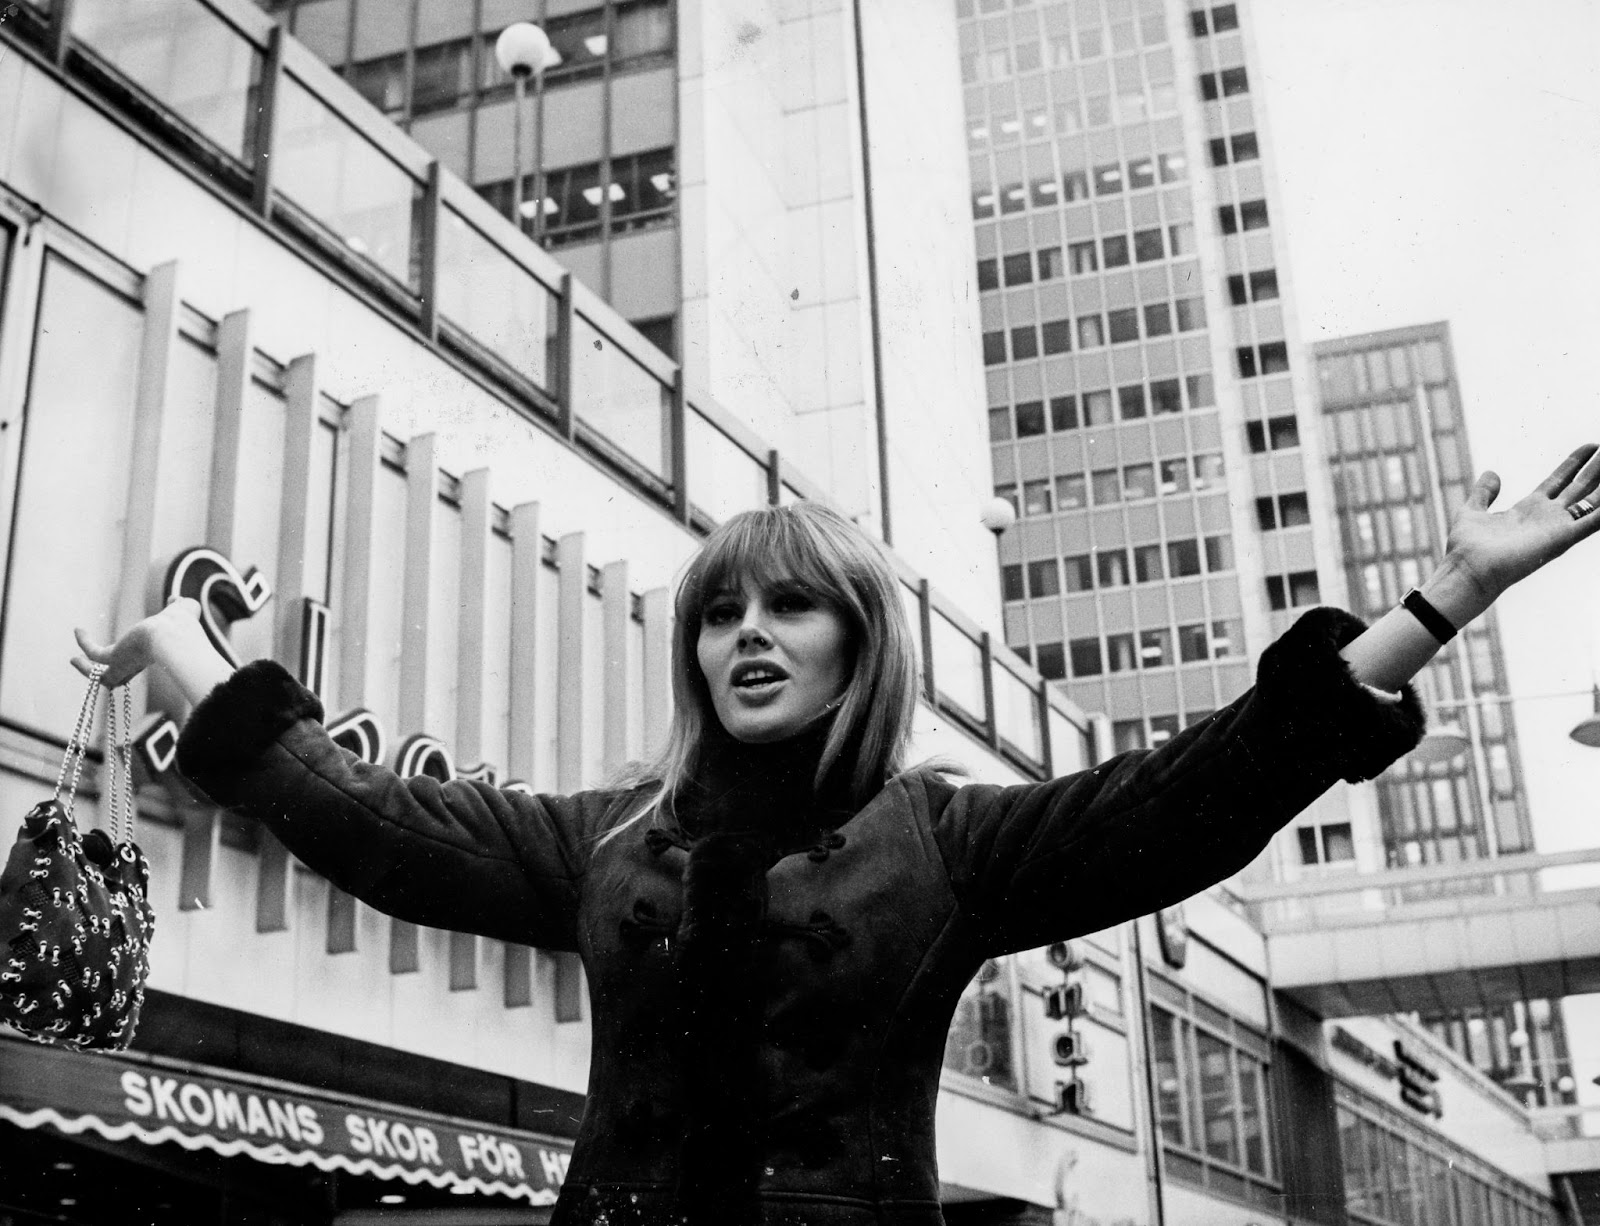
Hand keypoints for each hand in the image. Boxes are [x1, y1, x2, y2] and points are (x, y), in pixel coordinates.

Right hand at [73, 598, 201, 687]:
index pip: (137, 661)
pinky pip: (95, 656)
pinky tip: (78, 631)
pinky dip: (85, 644)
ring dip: (87, 670)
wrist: (174, 634)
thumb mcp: (182, 612)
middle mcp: (137, 663)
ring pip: (103, 676)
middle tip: (91, 666)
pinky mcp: (114, 659)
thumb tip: (175, 599)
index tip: (122, 648)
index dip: (129, 656)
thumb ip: (178, 606)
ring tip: (74, 660)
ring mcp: (125, 664)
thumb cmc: (182, 625)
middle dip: (105, 674)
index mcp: (151, 656)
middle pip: (118, 677)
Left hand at [1445, 444, 1599, 603]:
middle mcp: (1547, 518)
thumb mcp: (1473, 511)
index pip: (1559, 481)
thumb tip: (1492, 473)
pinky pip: (1592, 522)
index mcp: (1529, 509)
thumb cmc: (1467, 548)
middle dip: (1596, 469)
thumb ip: (1484, 492)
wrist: (1468, 570)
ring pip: (1591, 501)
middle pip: (1580, 487)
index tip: (1590, 446)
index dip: (1574, 463)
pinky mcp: (1561, 539)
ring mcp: (1556, 528)